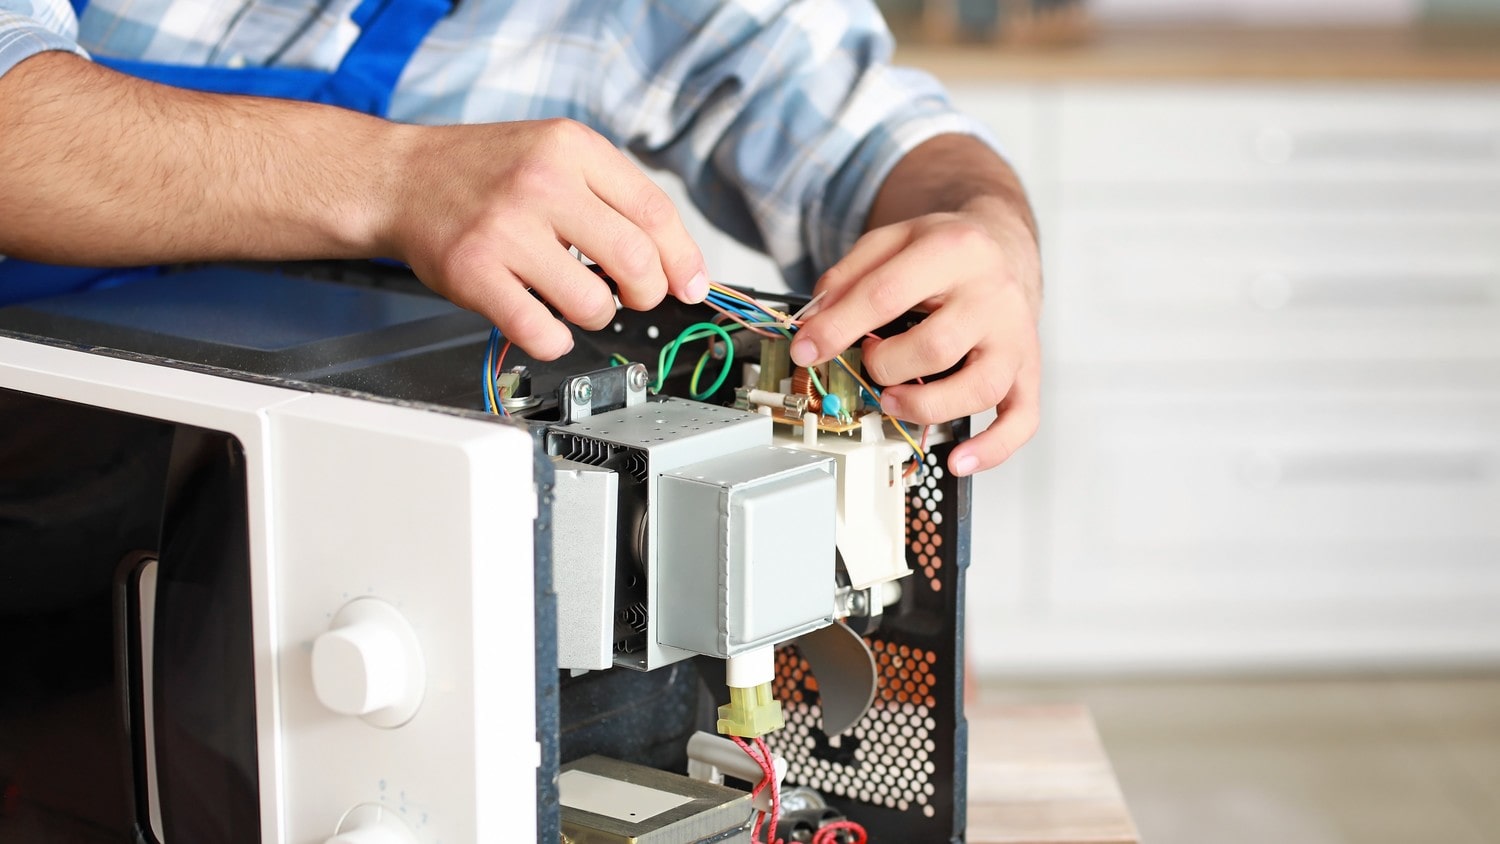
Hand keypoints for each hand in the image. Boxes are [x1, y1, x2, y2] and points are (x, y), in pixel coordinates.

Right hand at [386, 118, 708, 358]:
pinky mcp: (475, 272)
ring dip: (595, 315)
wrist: (401, 177)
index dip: (683, 259)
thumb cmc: (486, 173)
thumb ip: (616, 199)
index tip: (691, 286)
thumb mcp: (556, 156)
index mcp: (572, 148)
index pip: (655, 212)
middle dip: (646, 293)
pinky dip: (556, 340)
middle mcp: (541, 182)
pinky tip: (546, 322)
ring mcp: (505, 228)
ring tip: (574, 299)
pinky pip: (541, 331)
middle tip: (632, 296)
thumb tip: (680, 267)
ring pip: (593, 302)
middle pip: (635, 261)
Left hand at [790, 209, 1040, 475]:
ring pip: (979, 388)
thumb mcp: (890, 241)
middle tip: (870, 361)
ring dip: (924, 406)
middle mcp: (991, 294)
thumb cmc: (943, 251)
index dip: (837, 328)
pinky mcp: (1028, 368)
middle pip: (935, 347)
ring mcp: (1015, 335)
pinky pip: (1022, 418)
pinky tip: (958, 460)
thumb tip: (813, 325)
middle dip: (885, 366)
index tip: (807, 350)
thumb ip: (847, 276)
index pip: (887, 295)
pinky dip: (992, 448)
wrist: (1002, 248)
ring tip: (893, 399)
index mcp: (953, 250)